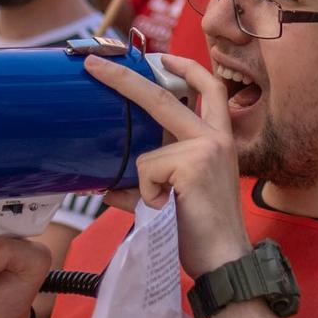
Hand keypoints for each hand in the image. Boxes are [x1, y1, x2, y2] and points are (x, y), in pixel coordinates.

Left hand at [84, 53, 251, 276]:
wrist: (224, 260)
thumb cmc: (202, 232)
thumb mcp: (179, 193)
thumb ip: (150, 177)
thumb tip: (105, 181)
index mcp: (219, 140)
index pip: (210, 88)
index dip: (186, 67)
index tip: (163, 57)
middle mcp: (216, 137)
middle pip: (163, 94)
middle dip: (123, 78)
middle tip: (93, 64)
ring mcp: (206, 148)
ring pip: (146, 153)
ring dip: (145, 186)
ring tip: (166, 208)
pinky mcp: (192, 164)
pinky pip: (146, 171)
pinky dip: (146, 195)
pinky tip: (167, 210)